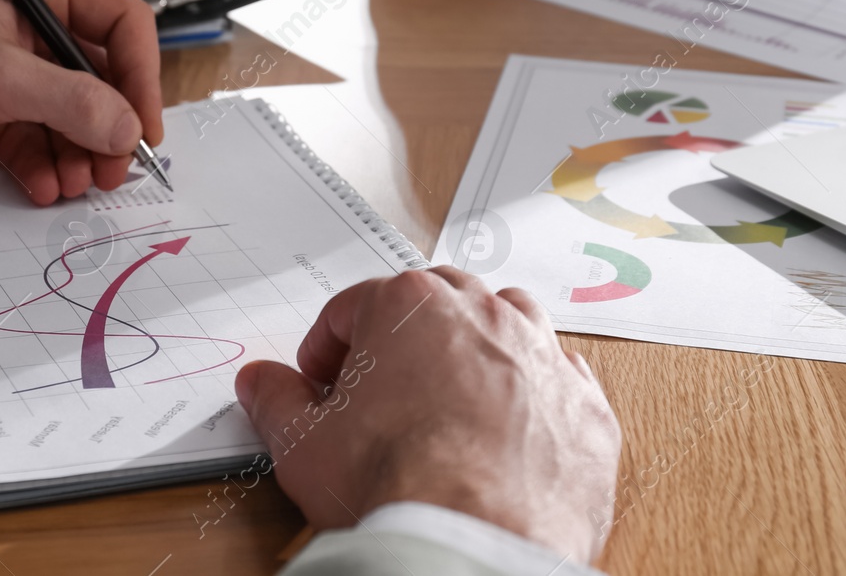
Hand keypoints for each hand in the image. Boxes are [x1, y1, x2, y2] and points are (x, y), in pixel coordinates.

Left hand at [0, 0, 162, 202]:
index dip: (141, 73)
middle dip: (111, 125)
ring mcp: (8, 75)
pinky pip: (39, 143)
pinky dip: (46, 168)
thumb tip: (128, 127)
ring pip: (73, 117)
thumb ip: (69, 101)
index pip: (119, 22)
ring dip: (81, 154)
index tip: (146, 124)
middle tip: (115, 169)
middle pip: (101, 76)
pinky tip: (42, 188)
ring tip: (76, 185)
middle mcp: (28, 29)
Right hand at [236, 267, 619, 562]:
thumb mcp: (304, 445)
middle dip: (404, 337)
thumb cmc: (395, 485)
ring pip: (506, 324)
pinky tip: (508, 433)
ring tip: (447, 401)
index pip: (352, 307)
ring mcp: (542, 356)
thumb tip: (260, 383)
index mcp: (410, 305)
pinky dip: (533, 396)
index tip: (319, 385)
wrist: (476, 545)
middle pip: (434, 302)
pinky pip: (558, 382)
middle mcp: (483, 314)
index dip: (326, 349)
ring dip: (476, 350)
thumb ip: (277, 402)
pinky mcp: (585, 408)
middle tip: (380, 390)